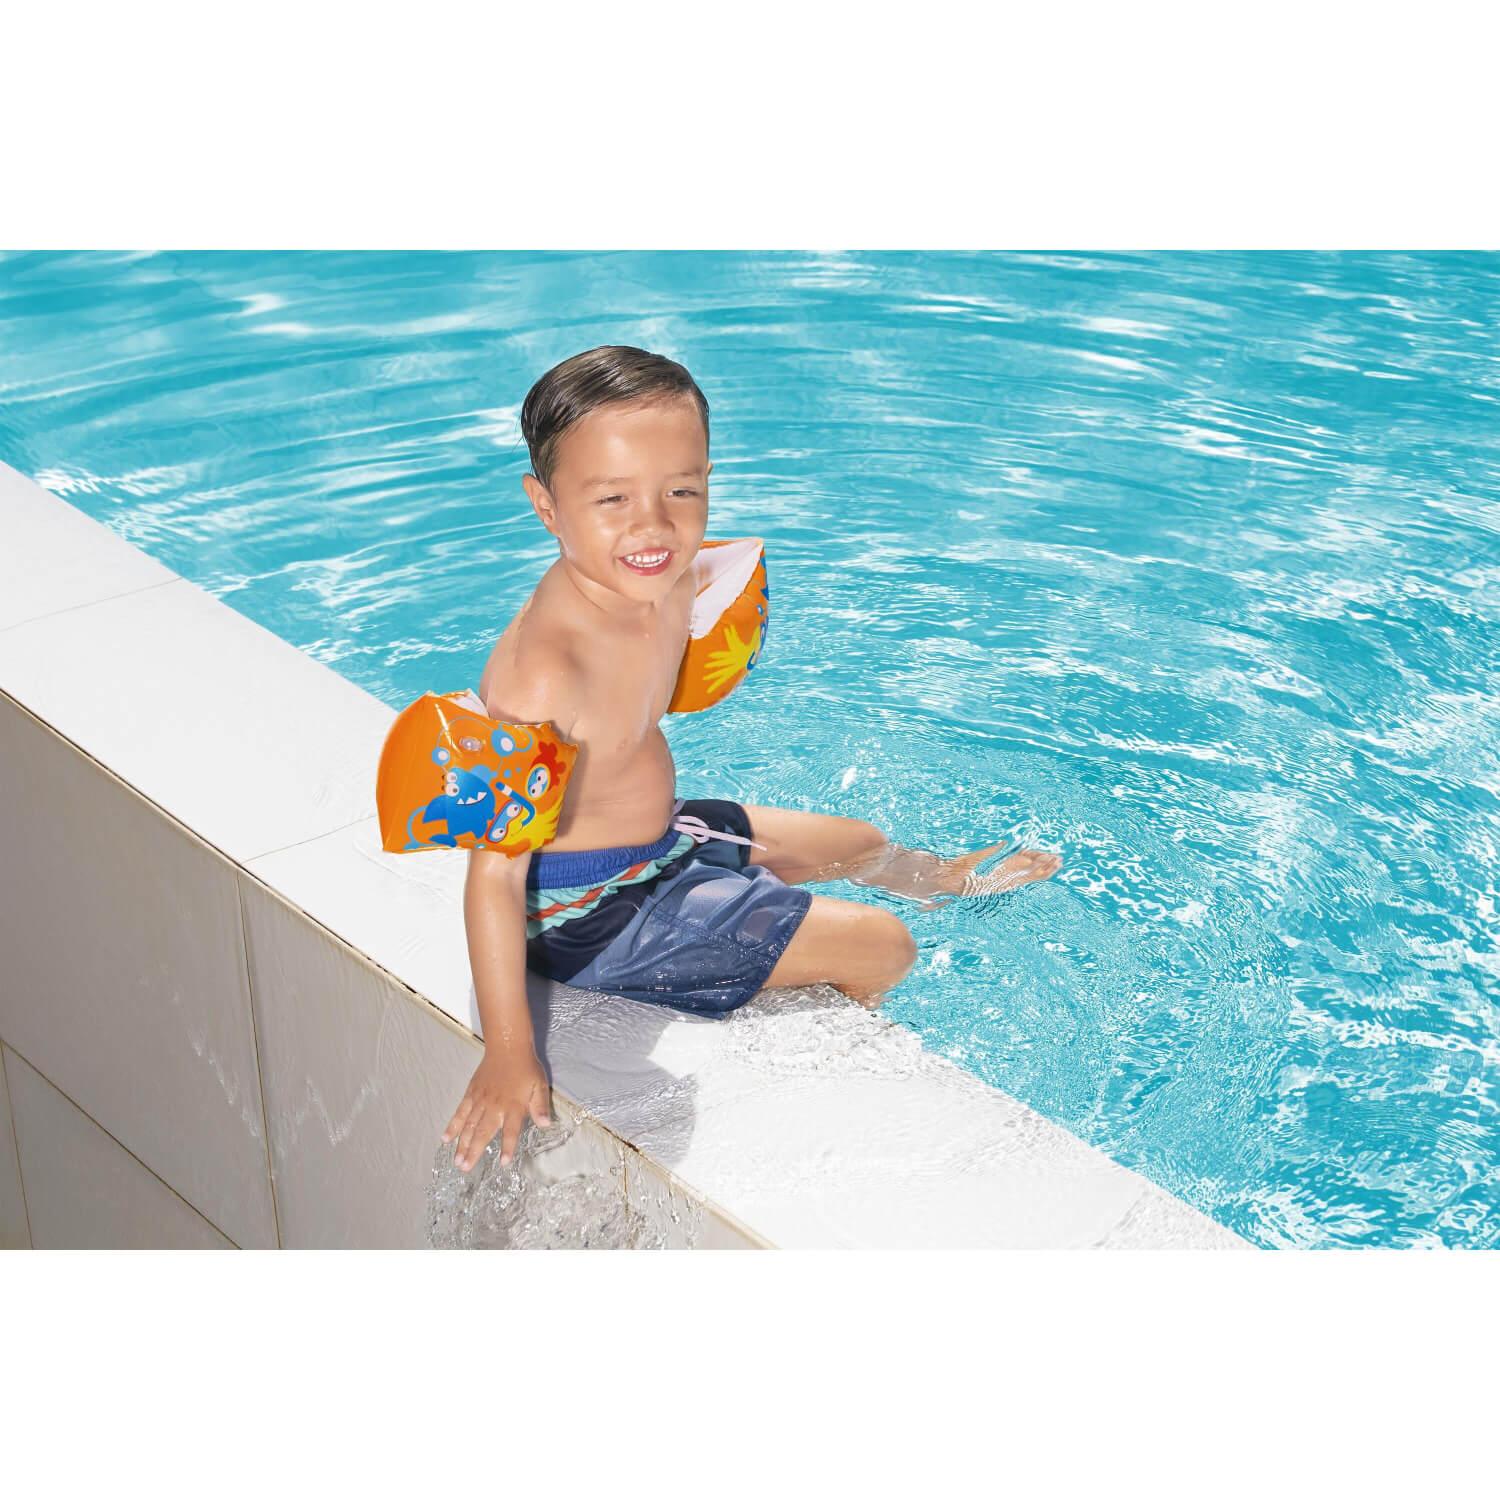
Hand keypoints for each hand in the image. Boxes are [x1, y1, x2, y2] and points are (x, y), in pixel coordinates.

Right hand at [442, 1044, 552, 1171]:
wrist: (508, 1047)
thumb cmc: (526, 1068)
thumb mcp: (540, 1085)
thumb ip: (540, 1106)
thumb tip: (545, 1124)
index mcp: (513, 1106)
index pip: (511, 1131)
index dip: (508, 1147)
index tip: (503, 1163)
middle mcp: (495, 1106)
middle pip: (483, 1132)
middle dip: (474, 1151)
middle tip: (465, 1168)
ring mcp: (480, 1100)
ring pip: (469, 1125)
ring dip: (462, 1144)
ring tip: (456, 1161)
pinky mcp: (471, 1094)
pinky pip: (460, 1112)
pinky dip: (452, 1125)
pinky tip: (445, 1138)